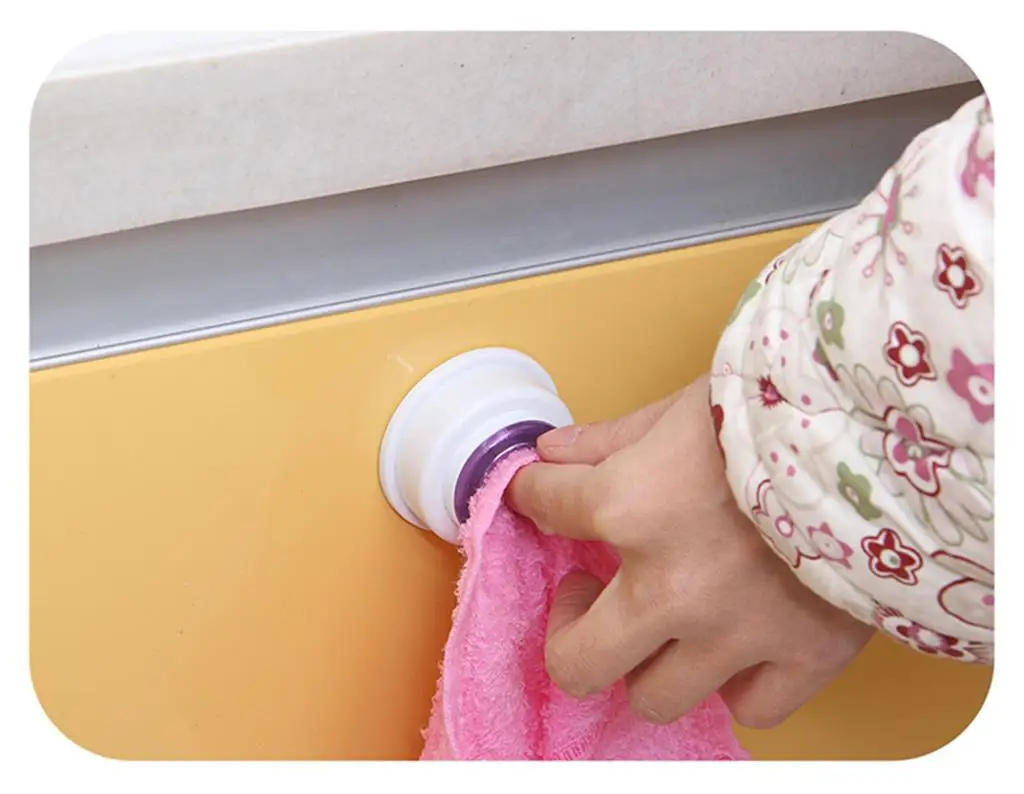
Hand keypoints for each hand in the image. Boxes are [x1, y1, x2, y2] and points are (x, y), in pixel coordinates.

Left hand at [507, 374, 873, 728]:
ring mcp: (737, 632)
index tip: (543, 496)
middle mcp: (672, 585)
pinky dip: (736, 683)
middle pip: (576, 661)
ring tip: (664, 620)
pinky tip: (737, 644)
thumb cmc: (780, 405)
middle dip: (567, 629)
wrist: (888, 426)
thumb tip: (551, 453)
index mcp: (631, 506)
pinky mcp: (804, 655)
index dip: (535, 496)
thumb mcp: (681, 406)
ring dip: (648, 660)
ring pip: (654, 697)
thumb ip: (608, 439)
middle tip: (587, 595)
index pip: (546, 506)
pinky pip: (750, 709)